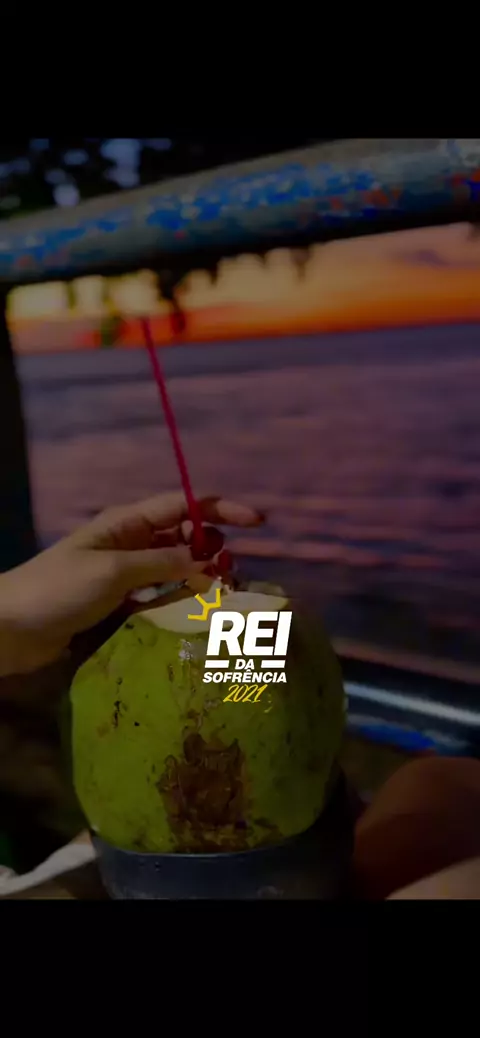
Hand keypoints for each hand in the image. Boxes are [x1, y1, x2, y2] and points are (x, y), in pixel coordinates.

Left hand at [0, 493, 262, 676]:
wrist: (12, 628)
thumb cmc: (58, 590)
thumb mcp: (114, 572)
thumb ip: (162, 564)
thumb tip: (206, 560)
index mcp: (126, 523)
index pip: (184, 505)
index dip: (222, 509)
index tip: (258, 522)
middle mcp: (130, 543)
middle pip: (185, 535)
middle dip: (215, 547)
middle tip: (235, 572)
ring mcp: (125, 573)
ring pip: (176, 567)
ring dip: (201, 575)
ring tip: (225, 593)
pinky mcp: (119, 603)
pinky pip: (160, 595)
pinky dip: (181, 599)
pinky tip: (198, 613)